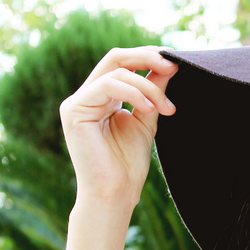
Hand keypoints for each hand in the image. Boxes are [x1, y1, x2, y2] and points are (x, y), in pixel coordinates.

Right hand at [59, 45, 178, 211]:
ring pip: (116, 72)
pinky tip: (150, 109)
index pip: (123, 64)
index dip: (147, 57)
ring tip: (166, 108)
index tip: (175, 62)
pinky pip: (106, 86)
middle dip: (146, 57)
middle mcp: (87, 96)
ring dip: (148, 86)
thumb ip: (154, 92)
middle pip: (115, 58)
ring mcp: (77, 102)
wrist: (115, 193)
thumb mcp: (147, 120)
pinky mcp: (74, 110)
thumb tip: (168, 65)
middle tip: (173, 64)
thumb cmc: (128, 165)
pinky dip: (133, 93)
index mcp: (103, 97)